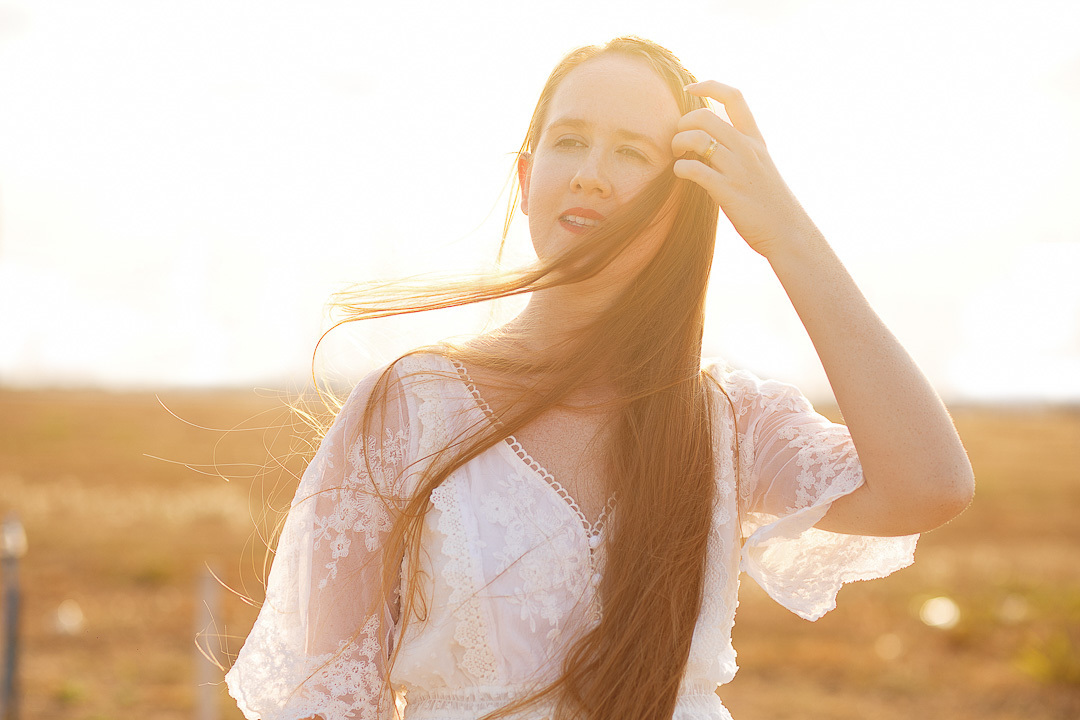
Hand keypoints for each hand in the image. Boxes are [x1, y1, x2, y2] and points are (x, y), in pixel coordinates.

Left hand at [672, 81, 813, 257]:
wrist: (788, 231)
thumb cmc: (769, 202)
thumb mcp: (760, 167)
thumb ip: (738, 151)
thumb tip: (708, 141)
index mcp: (756, 140)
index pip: (734, 97)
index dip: (709, 86)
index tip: (690, 88)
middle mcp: (747, 149)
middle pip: (705, 116)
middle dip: (682, 123)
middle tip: (677, 140)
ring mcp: (737, 169)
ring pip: (696, 138)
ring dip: (677, 144)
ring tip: (677, 156)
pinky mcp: (727, 191)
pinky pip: (693, 169)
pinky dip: (679, 168)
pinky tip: (681, 174)